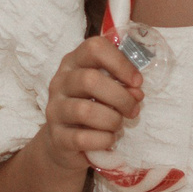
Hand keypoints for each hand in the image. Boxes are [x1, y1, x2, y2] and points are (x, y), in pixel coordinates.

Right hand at [42, 34, 144, 161]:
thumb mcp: (107, 89)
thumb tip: (136, 92)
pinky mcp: (57, 137)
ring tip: (118, 124)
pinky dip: (104, 140)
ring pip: (85, 110)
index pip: (94, 48)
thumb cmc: (93, 108)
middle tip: (133, 109)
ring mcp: (55, 110)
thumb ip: (123, 85)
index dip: (120, 63)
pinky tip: (109, 139)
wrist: (66, 143)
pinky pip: (82, 138)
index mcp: (74, 63)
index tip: (137, 82)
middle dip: (120, 97)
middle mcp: (60, 82)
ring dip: (112, 120)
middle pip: (89, 80)